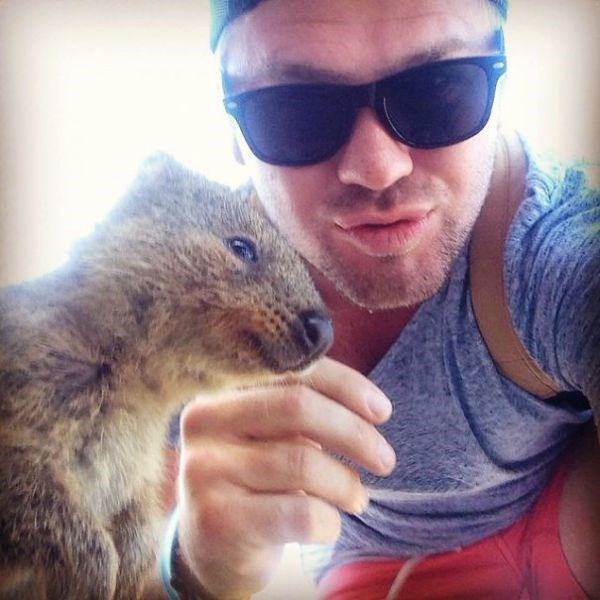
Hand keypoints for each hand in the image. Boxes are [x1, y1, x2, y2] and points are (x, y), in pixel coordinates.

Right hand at [175, 357, 394, 599]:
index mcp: (221, 390)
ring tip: (357, 497)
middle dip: (354, 432)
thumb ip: (306, 410)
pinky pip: (300, 513)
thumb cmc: (257, 479)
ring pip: (303, 463)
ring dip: (346, 484)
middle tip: (385, 459)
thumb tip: (372, 407)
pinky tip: (327, 525)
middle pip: (297, 407)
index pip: (291, 371)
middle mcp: (203, 423)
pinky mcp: (217, 520)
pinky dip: (329, 521)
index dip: (344, 385)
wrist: (213, 546)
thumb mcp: (272, 436)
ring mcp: (204, 472)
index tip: (382, 410)